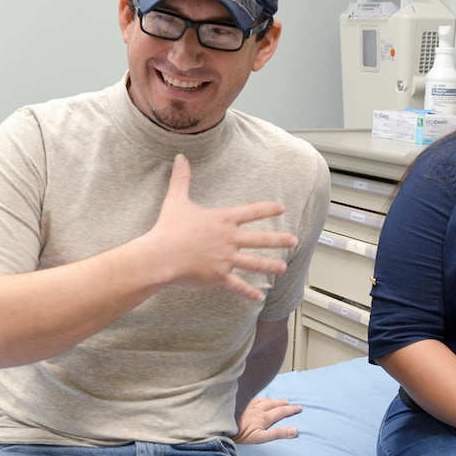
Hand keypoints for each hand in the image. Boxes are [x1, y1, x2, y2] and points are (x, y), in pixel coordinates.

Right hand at [144, 155, 296, 301]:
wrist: (162, 254)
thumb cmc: (168, 228)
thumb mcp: (176, 200)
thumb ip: (182, 179)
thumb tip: (180, 157)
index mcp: (223, 220)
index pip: (251, 212)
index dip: (267, 209)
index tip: (281, 208)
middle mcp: (229, 239)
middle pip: (260, 239)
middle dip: (278, 240)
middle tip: (293, 241)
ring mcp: (226, 259)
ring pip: (254, 263)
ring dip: (270, 266)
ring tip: (282, 268)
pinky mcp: (219, 276)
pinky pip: (238, 285)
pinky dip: (248, 292)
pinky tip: (259, 297)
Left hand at [235, 397, 301, 443]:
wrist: (222, 427)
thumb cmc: (240, 435)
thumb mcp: (261, 438)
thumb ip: (278, 434)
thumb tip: (295, 430)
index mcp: (264, 417)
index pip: (281, 412)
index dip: (291, 410)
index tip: (299, 408)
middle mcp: (257, 409)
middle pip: (273, 404)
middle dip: (282, 403)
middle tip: (289, 402)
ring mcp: (247, 406)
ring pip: (263, 400)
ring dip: (271, 400)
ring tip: (276, 400)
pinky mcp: (239, 404)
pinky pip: (251, 398)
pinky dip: (258, 398)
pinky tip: (257, 399)